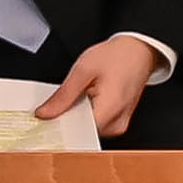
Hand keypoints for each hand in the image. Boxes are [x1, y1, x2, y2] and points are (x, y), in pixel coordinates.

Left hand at [39, 37, 157, 137]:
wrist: (139, 50)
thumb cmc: (117, 56)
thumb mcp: (83, 70)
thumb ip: (63, 95)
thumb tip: (45, 113)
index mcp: (109, 111)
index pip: (76, 132)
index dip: (58, 126)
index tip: (44, 120)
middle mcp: (116, 124)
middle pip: (81, 132)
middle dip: (67, 119)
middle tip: (60, 102)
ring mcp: (119, 125)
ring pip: (87, 129)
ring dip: (77, 116)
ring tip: (79, 96)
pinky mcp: (118, 122)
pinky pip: (96, 125)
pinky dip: (86, 114)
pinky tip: (85, 100)